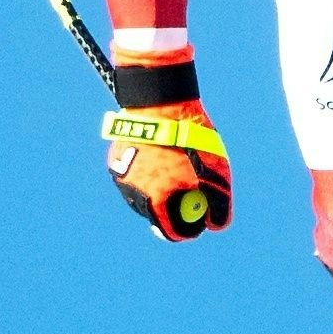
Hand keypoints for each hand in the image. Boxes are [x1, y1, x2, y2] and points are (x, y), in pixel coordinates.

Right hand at [104, 101, 232, 240]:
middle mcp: (134, 194)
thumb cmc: (191, 136)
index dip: (189, 229)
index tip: (200, 221)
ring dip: (158, 191)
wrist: (160, 101)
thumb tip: (215, 225)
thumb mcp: (215, 171)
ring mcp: (121, 177)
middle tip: (190, 194)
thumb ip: (218, 204)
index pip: (171, 232)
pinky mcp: (115, 160)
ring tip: (174, 168)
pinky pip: (133, 178)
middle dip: (174, 208)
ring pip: (142, 197)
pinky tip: (158, 156)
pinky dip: (145, 174)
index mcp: (156, 201)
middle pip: (156, 216)